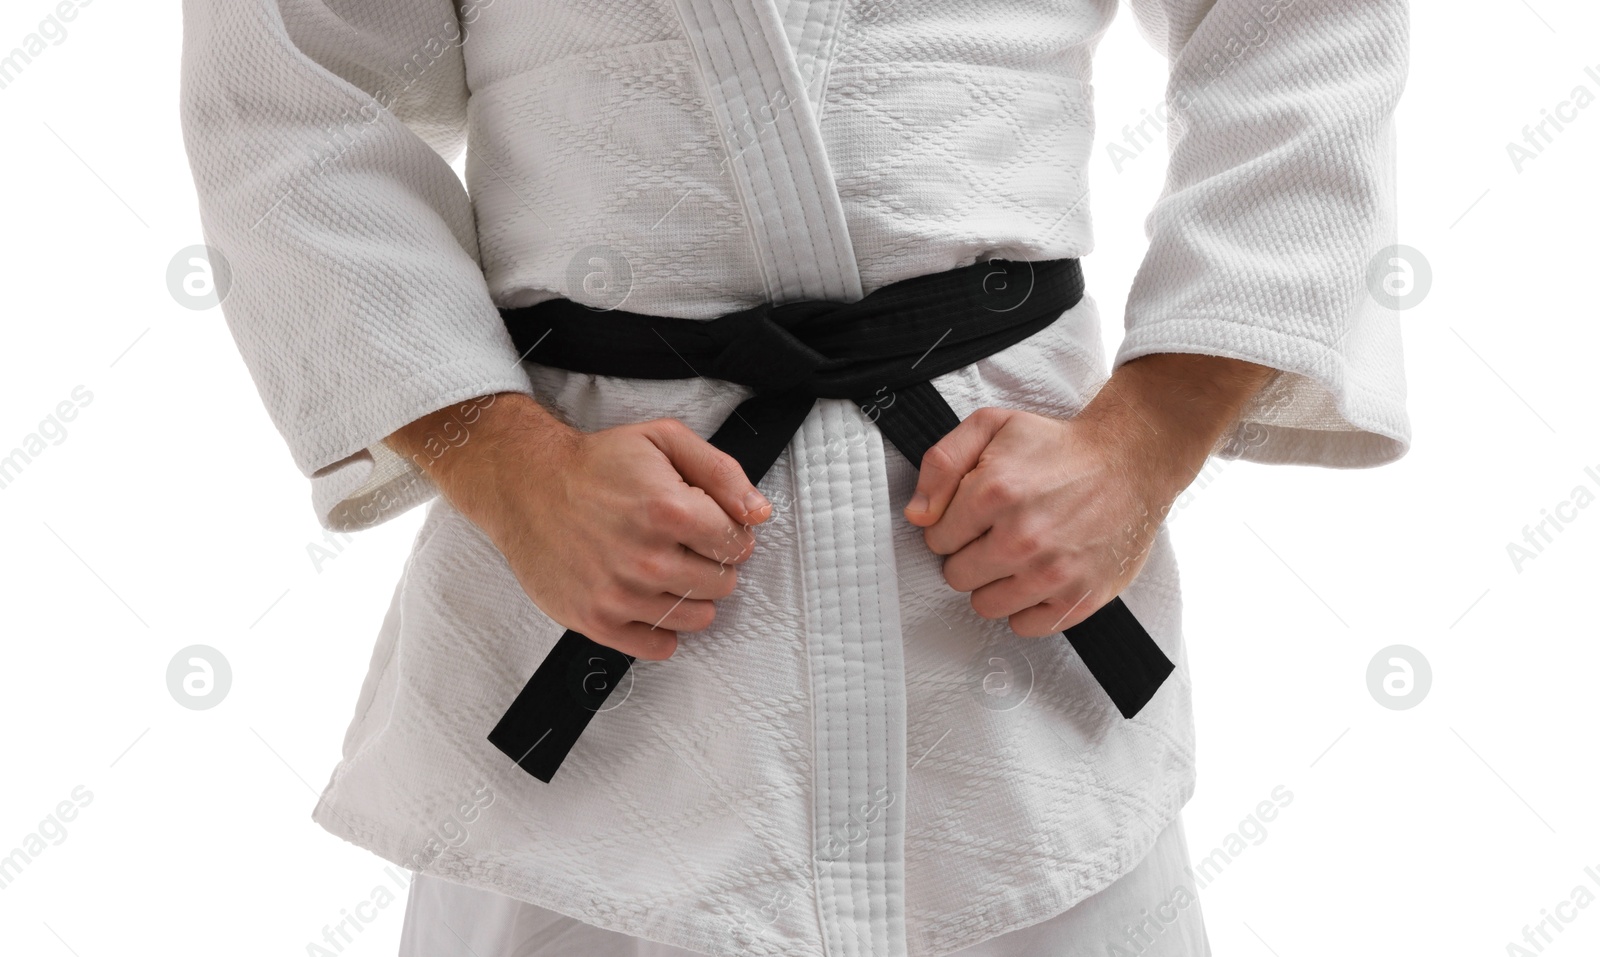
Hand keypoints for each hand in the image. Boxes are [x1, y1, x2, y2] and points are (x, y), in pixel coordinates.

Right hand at [385, 393, 771, 659]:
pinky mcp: (597, 621)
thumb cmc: (595, 463)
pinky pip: (660, 648)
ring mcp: (620, 594)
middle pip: (722, 583)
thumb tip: (759, 513)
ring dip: (691, 596)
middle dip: (713, 564)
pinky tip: (649, 599)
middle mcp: (645, 557)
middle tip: (685, 545)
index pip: (737, 543)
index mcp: (668, 508)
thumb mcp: (664, 441)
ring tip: (666, 569)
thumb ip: (721, 472)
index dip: (729, 532)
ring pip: (698, 618)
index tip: (709, 526)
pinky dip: (663, 629)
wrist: (526, 485)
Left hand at [903, 353, 1274, 636]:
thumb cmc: (1059, 446)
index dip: (952, 526)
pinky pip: (1025, 626)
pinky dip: (1026, 608)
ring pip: (985, 605)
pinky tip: (1037, 578)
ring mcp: (1052, 572)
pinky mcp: (1079, 597)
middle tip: (997, 534)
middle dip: (970, 555)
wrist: (1131, 460)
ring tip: (1018, 555)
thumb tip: (917, 515)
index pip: (936, 539)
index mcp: (993, 492)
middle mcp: (1021, 537)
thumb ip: (942, 463)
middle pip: (956, 576)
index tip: (975, 515)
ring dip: (994, 584)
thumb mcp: (991, 426)